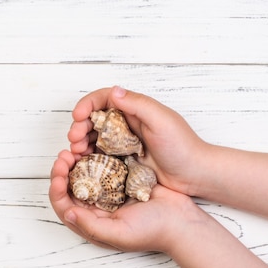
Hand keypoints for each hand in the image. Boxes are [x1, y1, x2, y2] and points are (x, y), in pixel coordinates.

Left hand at [49, 149, 197, 252]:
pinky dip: (95, 156)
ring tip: (76, 147)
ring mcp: (109, 193)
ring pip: (84, 175)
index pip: (64, 206)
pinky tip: (94, 145)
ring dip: (76, 162)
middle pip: (69, 188)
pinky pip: (102, 167)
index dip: (56, 189)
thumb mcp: (119, 234)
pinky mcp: (122, 180)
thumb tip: (68, 213)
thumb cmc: (153, 231)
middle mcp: (97, 209)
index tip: (58, 173)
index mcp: (92, 223)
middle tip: (65, 155)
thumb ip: (91, 226)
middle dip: (62, 171)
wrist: (182, 220)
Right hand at [69, 86, 210, 196]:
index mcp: (135, 108)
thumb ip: (137, 104)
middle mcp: (128, 122)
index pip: (104, 98)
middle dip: (79, 126)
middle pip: (94, 118)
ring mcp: (124, 142)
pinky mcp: (124, 159)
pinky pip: (100, 155)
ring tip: (76, 153)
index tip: (77, 117)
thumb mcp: (161, 120)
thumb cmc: (182, 146)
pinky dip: (89, 157)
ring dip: (81, 142)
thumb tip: (113, 92)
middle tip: (74, 140)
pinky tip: (83, 163)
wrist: (194, 175)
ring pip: (94, 137)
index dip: (87, 105)